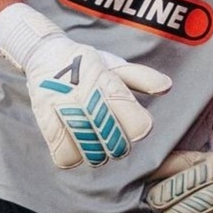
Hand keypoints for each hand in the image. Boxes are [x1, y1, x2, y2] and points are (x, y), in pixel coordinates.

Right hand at [0, 3, 171, 168]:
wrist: (46, 55)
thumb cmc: (88, 63)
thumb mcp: (116, 64)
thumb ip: (142, 78)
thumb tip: (167, 87)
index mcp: (108, 80)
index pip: (132, 116)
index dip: (139, 127)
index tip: (140, 128)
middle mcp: (86, 94)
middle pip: (113, 138)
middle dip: (120, 146)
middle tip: (118, 142)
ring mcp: (64, 108)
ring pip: (89, 150)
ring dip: (97, 155)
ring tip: (99, 148)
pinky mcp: (45, 121)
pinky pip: (64, 155)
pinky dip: (74, 158)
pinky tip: (78, 149)